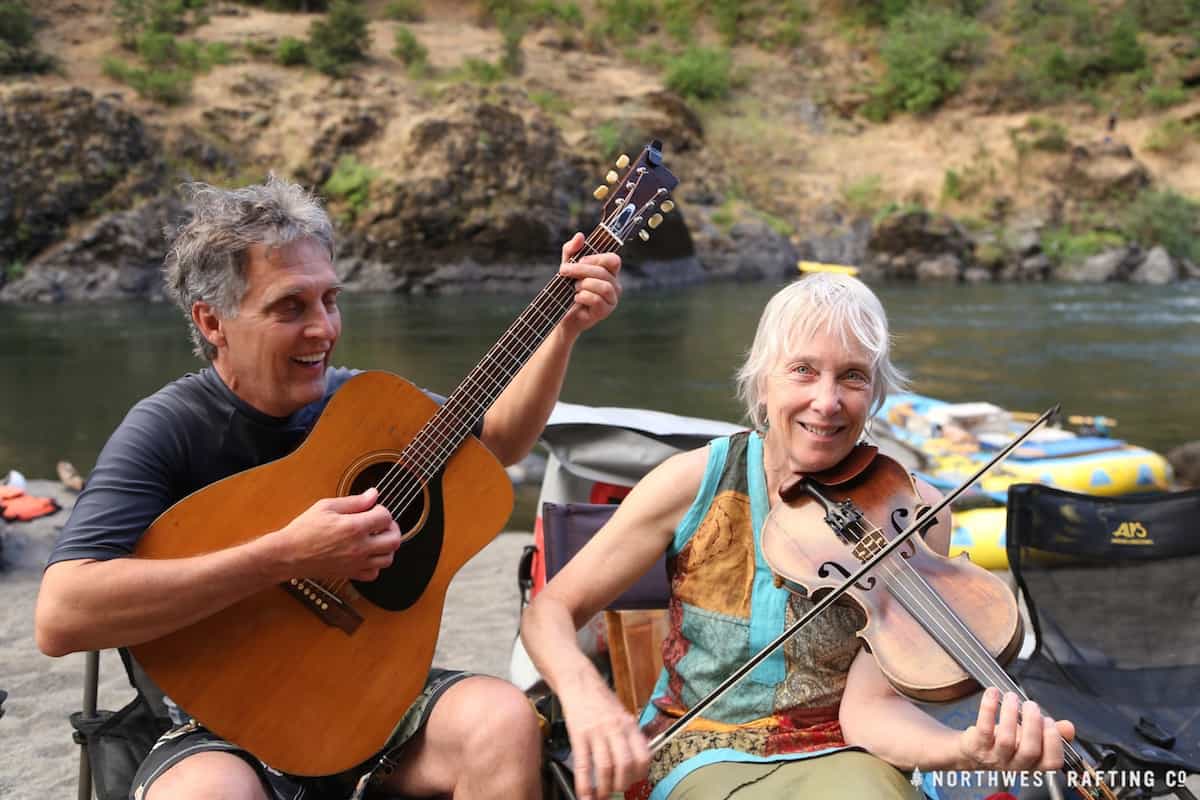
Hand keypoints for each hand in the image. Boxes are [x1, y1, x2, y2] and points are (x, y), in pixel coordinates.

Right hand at [277, 487, 401, 580]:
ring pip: (388, 559)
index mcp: (354, 527)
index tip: (373, 509)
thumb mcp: (326, 507)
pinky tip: (367, 555)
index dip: (382, 510)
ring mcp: (356, 563)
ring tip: (377, 539)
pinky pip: (374, 574)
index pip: (386, 517)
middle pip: (394, 540)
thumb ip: (354, 501)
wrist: (289, 554)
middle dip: (392, 528)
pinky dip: (375, 565)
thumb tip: (373, 494)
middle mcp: (359, 547)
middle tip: (382, 524)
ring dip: (387, 547)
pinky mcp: (350, 574)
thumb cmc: (304, 530)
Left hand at [557, 232, 621, 338]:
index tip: (579, 259)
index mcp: (609, 272)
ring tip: (574, 288)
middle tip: (564, 271)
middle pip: (603, 272)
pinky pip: (597, 300)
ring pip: (604, 286)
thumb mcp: (567, 266)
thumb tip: (580, 236)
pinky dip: (583, 296)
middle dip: (581, 269)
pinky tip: (576, 298)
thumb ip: (571, 250)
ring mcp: (612, 299)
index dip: (596, 258)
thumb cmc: (567, 289)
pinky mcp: (605, 311)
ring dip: (584, 284)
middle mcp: (614, 285)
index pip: (614, 260)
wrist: (562, 314)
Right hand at [560, 680, 650, 799]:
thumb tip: (636, 760)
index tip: (635, 781)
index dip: (641, 774)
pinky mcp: (579, 734)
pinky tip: (584, 794)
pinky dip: (584, 784)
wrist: (579, 682)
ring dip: (605, 787)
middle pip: (626, 764)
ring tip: (601, 796)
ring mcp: (597, 732)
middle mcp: (616, 729)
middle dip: (622, 784)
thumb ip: (629, 736)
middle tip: (617, 790)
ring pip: (606, 767)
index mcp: (629, 725)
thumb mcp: (622, 714)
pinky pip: (583, 764)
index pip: (644, 755)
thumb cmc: (600, 700)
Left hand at [959, 688, 1075, 770]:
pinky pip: (984, 727)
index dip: (1054, 742)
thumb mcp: (1031, 739)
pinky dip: (989, 707)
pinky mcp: (977, 746)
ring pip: (1006, 739)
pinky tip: (993, 693)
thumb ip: (1051, 733)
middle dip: (1033, 725)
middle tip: (1032, 706)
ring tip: (1012, 697)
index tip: (1049, 721)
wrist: (974, 750)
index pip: (1051, 762)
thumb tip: (1069, 727)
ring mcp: (995, 756)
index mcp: (1033, 763)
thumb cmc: (1006, 742)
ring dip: (1011, 714)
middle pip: (1030, 750)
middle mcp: (1016, 764)